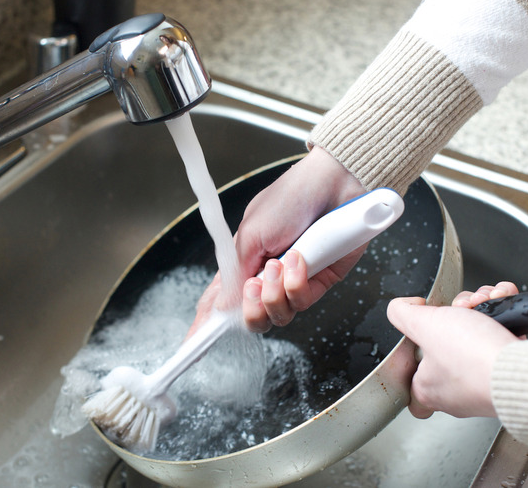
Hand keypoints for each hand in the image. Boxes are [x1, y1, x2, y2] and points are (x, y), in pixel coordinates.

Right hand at [193, 148, 366, 333]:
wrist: (333, 186)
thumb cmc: (291, 198)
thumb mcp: (251, 233)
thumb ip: (235, 273)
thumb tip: (222, 305)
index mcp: (244, 262)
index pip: (221, 299)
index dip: (207, 323)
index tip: (194, 342)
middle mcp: (268, 276)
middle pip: (252, 318)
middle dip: (251, 309)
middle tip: (254, 286)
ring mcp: (294, 282)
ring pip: (279, 316)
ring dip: (276, 292)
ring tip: (280, 263)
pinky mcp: (320, 282)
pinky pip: (303, 302)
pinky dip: (298, 282)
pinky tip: (300, 258)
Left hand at [386, 282, 520, 418]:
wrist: (523, 370)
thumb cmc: (473, 357)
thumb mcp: (423, 324)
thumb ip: (402, 314)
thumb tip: (402, 306)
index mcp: (428, 388)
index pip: (412, 388)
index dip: (413, 364)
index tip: (419, 344)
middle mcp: (456, 392)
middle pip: (446, 348)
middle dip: (455, 318)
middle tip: (461, 309)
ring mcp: (484, 384)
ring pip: (476, 338)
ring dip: (482, 310)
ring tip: (484, 301)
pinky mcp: (510, 373)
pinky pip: (503, 338)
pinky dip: (505, 315)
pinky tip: (502, 301)